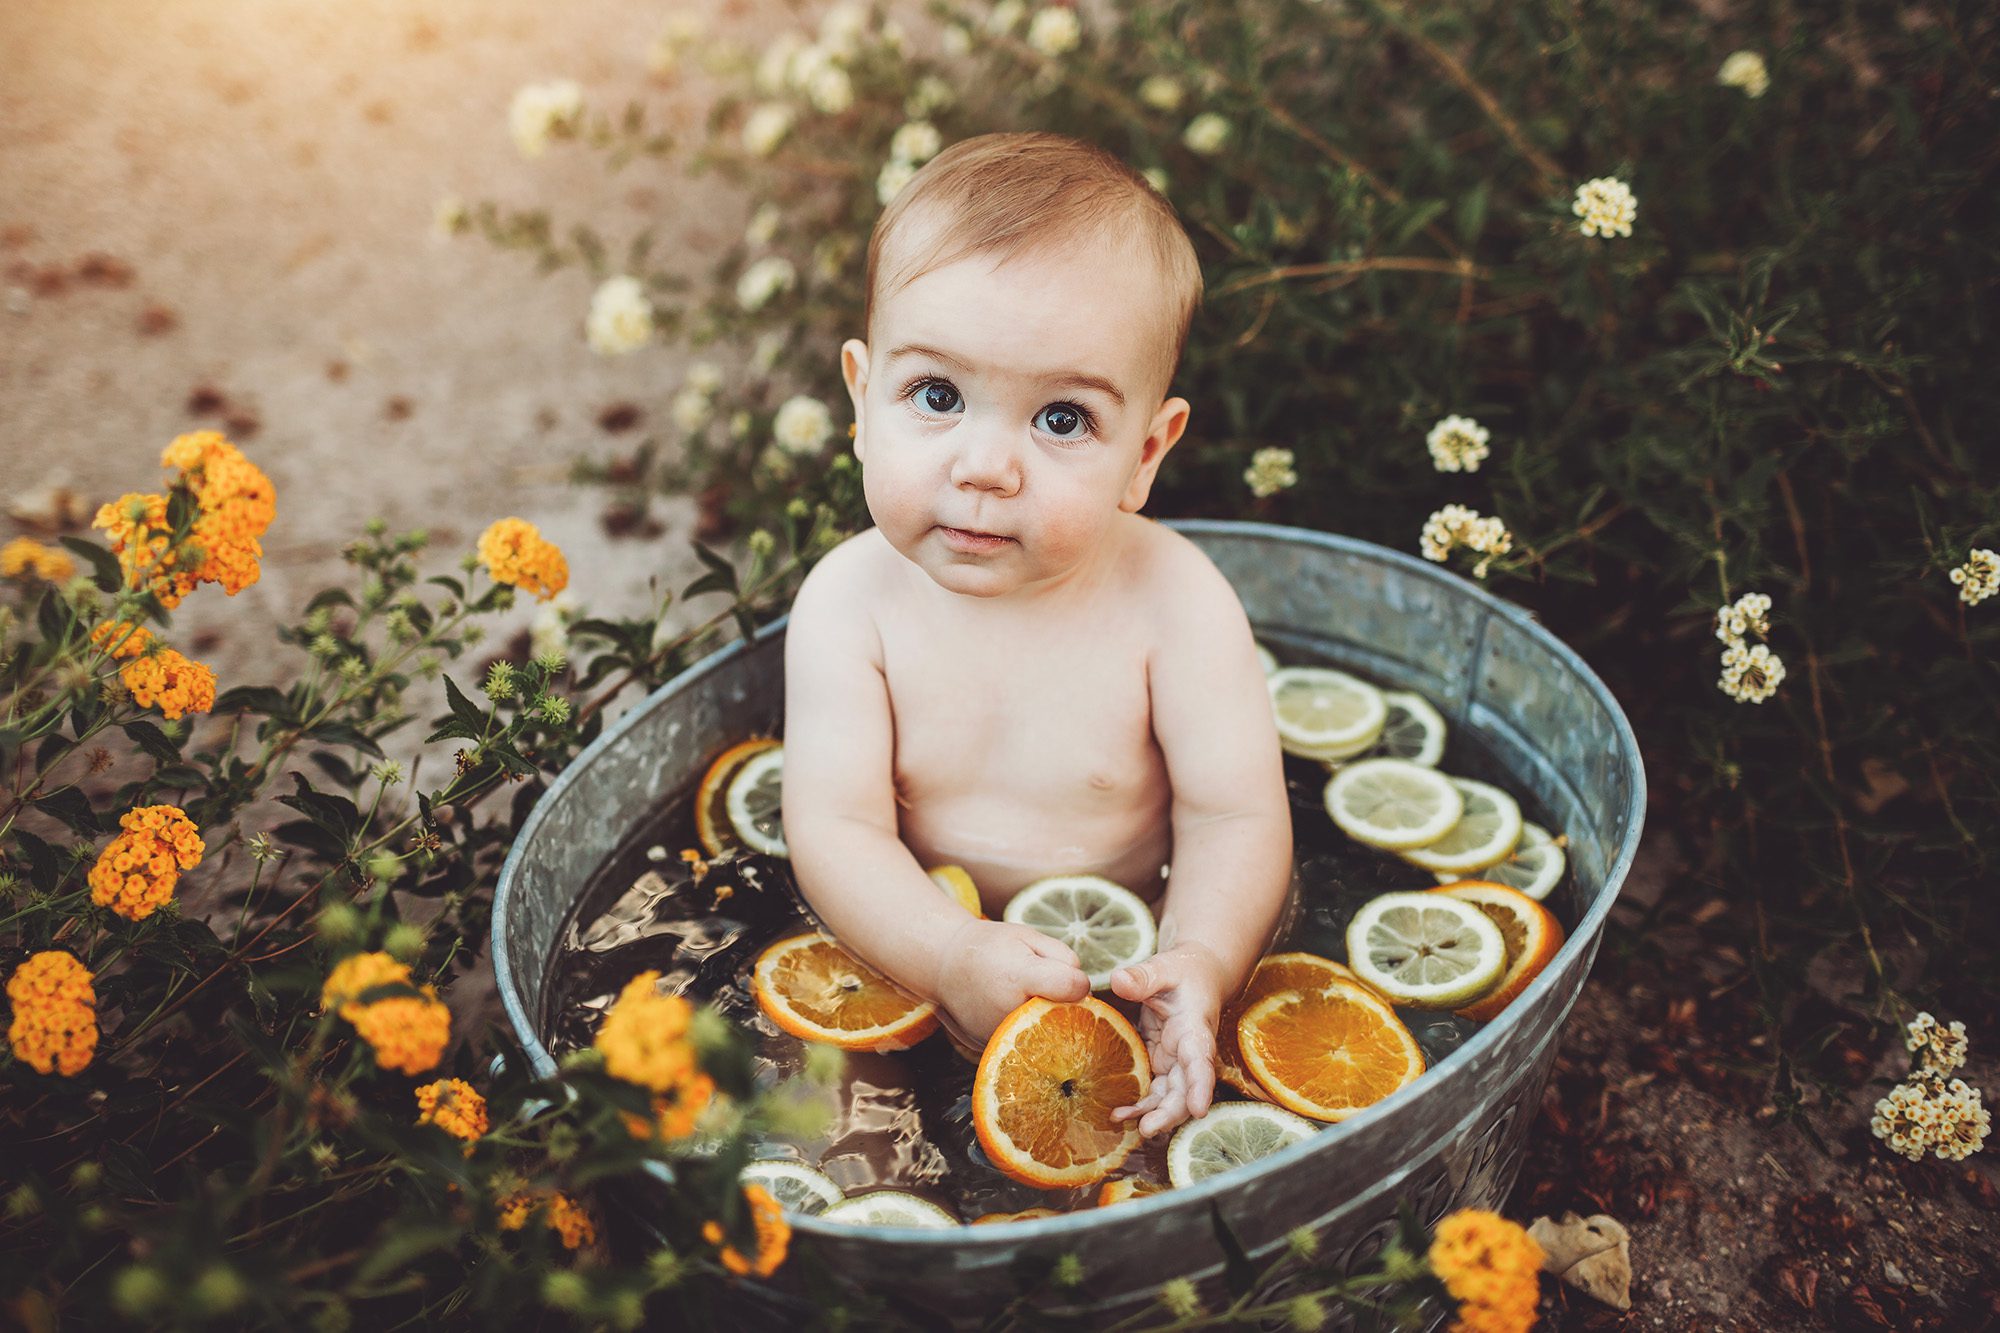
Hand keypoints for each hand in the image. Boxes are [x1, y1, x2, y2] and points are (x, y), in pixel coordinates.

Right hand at [933, 918, 1090, 1046]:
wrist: (946, 966)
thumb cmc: (993, 947)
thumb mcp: (1028, 936)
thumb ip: (1062, 957)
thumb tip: (1083, 990)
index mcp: (1018, 977)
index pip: (1072, 986)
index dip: (1077, 981)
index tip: (1066, 976)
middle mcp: (1009, 1013)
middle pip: (1066, 1018)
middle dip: (1066, 1005)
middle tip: (1045, 989)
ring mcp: (1000, 1037)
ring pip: (1050, 1037)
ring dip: (1052, 1023)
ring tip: (1029, 1001)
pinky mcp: (995, 1051)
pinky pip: (1031, 1047)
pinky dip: (1036, 1035)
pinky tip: (1022, 1016)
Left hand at [1108, 941, 1229, 1137]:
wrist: (1197, 975)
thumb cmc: (1184, 971)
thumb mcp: (1163, 967)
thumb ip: (1143, 976)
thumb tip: (1118, 981)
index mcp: (1195, 1028)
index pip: (1202, 1060)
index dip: (1201, 1086)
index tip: (1199, 1110)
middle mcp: (1189, 1052)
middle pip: (1185, 1090)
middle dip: (1170, 1113)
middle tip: (1147, 1129)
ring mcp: (1175, 1061)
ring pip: (1169, 1096)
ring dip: (1150, 1113)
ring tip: (1120, 1121)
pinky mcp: (1161, 1063)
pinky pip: (1153, 1090)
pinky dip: (1139, 1104)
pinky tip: (1118, 1113)